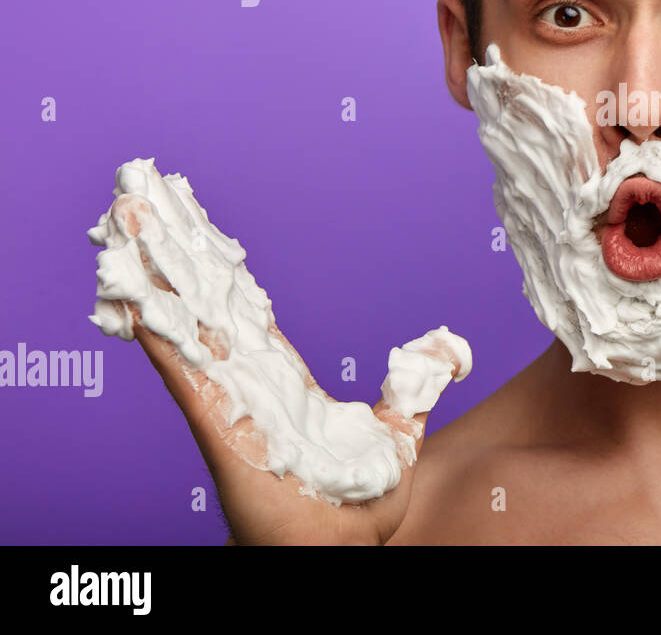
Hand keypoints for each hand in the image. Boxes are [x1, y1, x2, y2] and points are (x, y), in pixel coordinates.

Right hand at [88, 158, 469, 544]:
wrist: (336, 555)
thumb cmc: (354, 505)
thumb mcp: (399, 431)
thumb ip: (415, 384)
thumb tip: (448, 347)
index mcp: (279, 377)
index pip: (240, 306)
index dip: (215, 265)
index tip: (193, 222)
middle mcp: (245, 379)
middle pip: (204, 297)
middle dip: (175, 246)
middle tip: (144, 191)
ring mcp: (228, 399)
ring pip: (187, 320)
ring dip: (156, 270)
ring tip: (126, 217)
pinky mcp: (220, 426)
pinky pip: (184, 372)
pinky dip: (158, 334)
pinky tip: (133, 298)